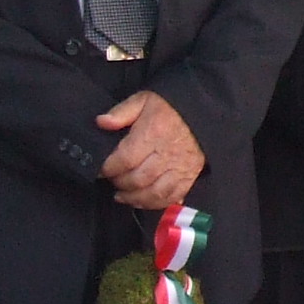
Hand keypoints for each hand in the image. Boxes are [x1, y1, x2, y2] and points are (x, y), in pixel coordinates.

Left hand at [96, 90, 205, 209]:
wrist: (203, 112)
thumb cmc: (171, 107)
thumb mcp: (143, 100)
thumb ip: (121, 112)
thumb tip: (101, 122)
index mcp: (152, 133)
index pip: (125, 159)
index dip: (109, 168)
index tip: (100, 170)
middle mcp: (166, 154)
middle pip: (137, 179)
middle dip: (119, 183)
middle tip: (111, 180)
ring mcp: (179, 168)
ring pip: (153, 192)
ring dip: (134, 198)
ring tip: (121, 195)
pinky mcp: (189, 176)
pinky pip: (171, 197)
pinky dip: (154, 203)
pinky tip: (141, 201)